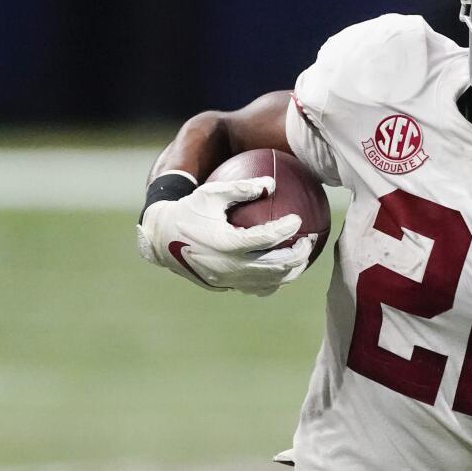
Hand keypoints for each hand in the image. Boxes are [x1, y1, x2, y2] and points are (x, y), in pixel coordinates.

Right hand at [136, 177, 313, 295]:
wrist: (161, 239)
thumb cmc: (189, 210)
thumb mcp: (211, 193)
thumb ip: (241, 188)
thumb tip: (271, 183)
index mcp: (225, 243)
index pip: (265, 239)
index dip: (285, 230)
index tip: (297, 219)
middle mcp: (228, 266)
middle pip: (275, 266)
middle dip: (298, 254)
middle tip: (310, 239)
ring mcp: (228, 280)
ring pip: (270, 282)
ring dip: (291, 270)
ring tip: (303, 254)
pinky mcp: (226, 286)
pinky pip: (257, 288)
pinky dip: (274, 280)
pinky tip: (284, 266)